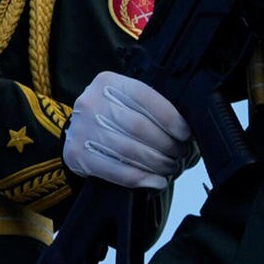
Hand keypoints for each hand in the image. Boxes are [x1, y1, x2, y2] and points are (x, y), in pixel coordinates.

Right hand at [63, 72, 195, 191]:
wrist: (79, 134)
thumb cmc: (112, 117)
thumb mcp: (126, 101)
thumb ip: (150, 107)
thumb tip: (185, 128)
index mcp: (108, 83)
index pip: (145, 97)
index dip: (170, 118)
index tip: (186, 134)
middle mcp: (91, 103)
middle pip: (139, 127)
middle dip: (166, 144)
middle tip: (180, 153)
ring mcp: (82, 130)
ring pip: (130, 151)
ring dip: (157, 163)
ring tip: (170, 167)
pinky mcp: (77, 155)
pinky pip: (117, 171)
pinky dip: (142, 179)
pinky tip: (156, 181)